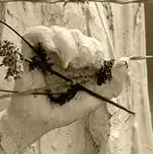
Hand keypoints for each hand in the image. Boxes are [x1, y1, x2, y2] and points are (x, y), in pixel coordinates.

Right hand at [4, 25, 127, 136]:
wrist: (31, 123)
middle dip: (83, 45)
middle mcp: (62, 55)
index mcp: (78, 65)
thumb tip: (124, 64)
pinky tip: (52, 49)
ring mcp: (44, 52)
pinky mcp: (28, 51)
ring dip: (67, 41)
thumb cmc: (58, 112)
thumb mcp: (89, 102)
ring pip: (59, 30)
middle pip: (76, 34)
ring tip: (68, 60)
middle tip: (81, 62)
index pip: (91, 44)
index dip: (95, 49)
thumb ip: (109, 87)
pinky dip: (46, 36)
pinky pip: (35, 33)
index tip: (95, 63)